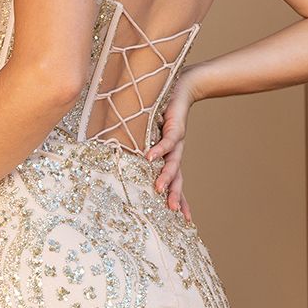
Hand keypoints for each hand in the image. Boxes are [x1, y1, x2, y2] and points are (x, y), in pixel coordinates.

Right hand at [144, 72, 194, 223]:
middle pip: (177, 178)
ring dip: (166, 177)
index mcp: (170, 158)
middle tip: (173, 212)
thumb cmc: (162, 111)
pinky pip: (166, 141)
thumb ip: (140, 149)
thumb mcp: (150, 136)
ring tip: (159, 189)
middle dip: (175, 196)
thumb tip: (122, 161)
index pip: (177, 183)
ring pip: (173, 163)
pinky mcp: (175, 127)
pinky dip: (158, 150)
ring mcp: (176, 141)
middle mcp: (175, 153)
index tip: (184, 220)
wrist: (181, 87)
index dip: (181, 200)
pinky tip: (150, 158)